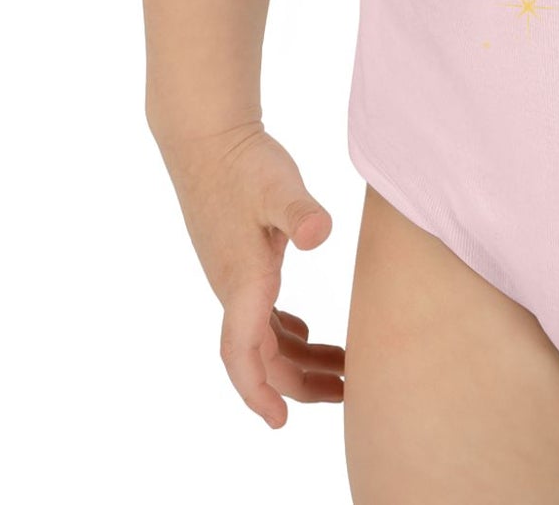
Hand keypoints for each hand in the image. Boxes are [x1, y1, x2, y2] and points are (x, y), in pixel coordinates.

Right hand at [154, 120, 345, 424]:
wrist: (209, 136)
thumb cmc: (244, 162)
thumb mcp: (278, 185)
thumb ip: (300, 212)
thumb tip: (320, 233)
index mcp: (243, 282)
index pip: (243, 355)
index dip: (259, 392)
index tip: (281, 422)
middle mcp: (234, 288)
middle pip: (262, 357)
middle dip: (301, 383)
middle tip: (349, 394)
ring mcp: (235, 276)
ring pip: (264, 337)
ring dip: (299, 358)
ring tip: (343, 370)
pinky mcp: (241, 260)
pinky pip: (261, 314)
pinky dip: (285, 331)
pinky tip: (306, 328)